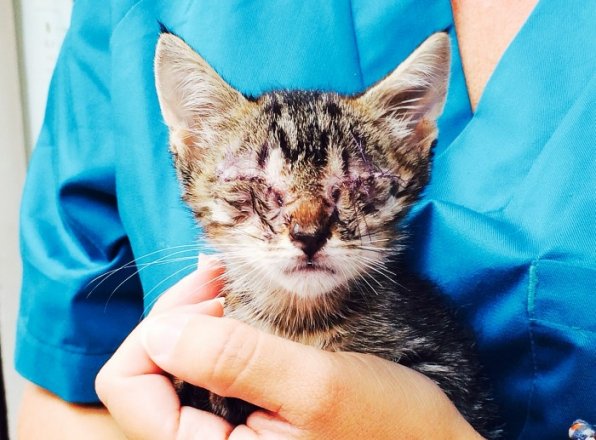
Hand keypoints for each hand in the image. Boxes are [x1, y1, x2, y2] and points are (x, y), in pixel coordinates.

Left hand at [96, 256, 483, 439]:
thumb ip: (234, 361)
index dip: (159, 329)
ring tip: (234, 288)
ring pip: (174, 366)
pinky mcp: (241, 417)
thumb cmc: (389, 425)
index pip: (128, 387)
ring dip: (200, 319)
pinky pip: (205, 370)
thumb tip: (158, 332)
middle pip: (145, 372)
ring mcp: (222, 432)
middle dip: (181, 316)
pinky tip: (243, 310)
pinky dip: (219, 332)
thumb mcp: (315, 386)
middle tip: (223, 279)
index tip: (212, 294)